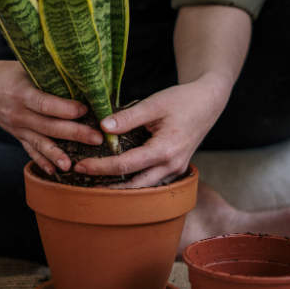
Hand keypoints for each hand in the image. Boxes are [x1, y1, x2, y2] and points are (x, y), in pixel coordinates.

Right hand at [0, 60, 101, 174]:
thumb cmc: (6, 73)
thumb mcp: (24, 67)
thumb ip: (47, 74)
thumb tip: (79, 77)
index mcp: (21, 93)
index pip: (45, 104)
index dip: (66, 109)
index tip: (86, 110)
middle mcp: (18, 113)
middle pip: (48, 126)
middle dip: (74, 133)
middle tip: (96, 138)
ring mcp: (16, 127)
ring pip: (39, 142)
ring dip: (57, 154)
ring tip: (73, 165)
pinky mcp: (16, 135)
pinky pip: (30, 150)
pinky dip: (41, 162)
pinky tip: (54, 172)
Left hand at [73, 76, 229, 188]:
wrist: (208, 102)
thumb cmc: (182, 100)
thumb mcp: (154, 104)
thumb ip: (128, 117)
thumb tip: (102, 127)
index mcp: (165, 150)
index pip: (126, 165)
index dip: (101, 167)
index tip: (81, 166)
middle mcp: (172, 165)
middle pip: (134, 185)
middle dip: (108, 186)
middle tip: (83, 181)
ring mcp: (176, 170)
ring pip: (145, 188)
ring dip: (122, 188)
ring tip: (97, 184)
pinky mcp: (176, 168)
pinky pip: (154, 182)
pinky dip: (136, 182)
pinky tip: (119, 178)